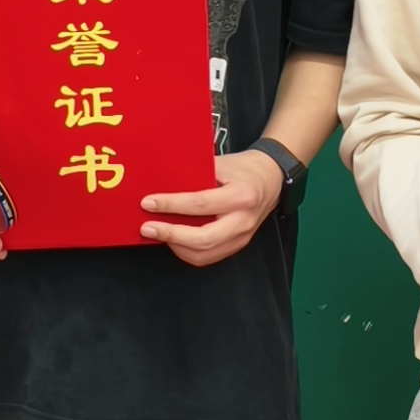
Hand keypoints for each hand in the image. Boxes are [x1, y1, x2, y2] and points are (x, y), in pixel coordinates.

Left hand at [141, 149, 286, 267]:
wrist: (271, 179)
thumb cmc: (244, 169)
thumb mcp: (221, 163)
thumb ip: (195, 175)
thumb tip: (162, 184)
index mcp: (241, 195)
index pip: (200, 204)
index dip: (171, 205)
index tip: (149, 203)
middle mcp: (243, 220)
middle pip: (203, 238)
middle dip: (171, 234)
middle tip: (148, 227)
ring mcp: (242, 236)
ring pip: (204, 253)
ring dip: (176, 246)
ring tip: (158, 233)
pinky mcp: (238, 245)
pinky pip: (209, 256)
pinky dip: (187, 251)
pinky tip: (174, 240)